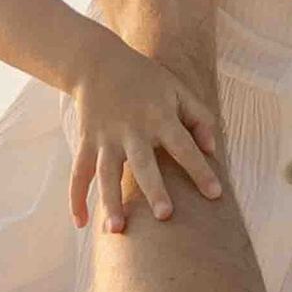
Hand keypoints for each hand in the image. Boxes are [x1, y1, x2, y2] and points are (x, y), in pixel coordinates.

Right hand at [67, 30, 220, 233]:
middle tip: (165, 216)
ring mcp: (106, 138)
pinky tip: (81, 223)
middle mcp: (132, 130)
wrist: (96, 62)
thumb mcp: (178, 90)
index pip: (185, 148)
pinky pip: (79, 174)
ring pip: (106, 174)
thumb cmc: (145, 79)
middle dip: (154, 189)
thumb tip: (212, 150)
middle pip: (144, 164)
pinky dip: (76, 198)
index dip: (201, 170)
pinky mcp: (86, 142)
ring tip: (117, 229)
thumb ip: (199, 118)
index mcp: (160, 117)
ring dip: (110, 202)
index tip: (216, 194)